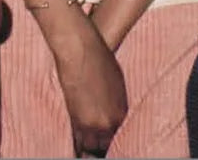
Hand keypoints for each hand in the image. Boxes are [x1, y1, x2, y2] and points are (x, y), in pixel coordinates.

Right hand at [51, 18, 127, 155]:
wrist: (80, 49)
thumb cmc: (98, 58)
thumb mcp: (116, 81)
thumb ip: (117, 103)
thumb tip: (114, 113)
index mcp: (122, 112)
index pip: (121, 137)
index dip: (114, 141)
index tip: (109, 143)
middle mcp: (109, 121)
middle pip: (107, 145)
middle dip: (102, 148)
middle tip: (98, 150)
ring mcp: (92, 122)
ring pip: (92, 146)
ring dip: (90, 148)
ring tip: (88, 152)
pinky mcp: (75, 119)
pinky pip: (78, 140)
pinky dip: (78, 144)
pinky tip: (76, 148)